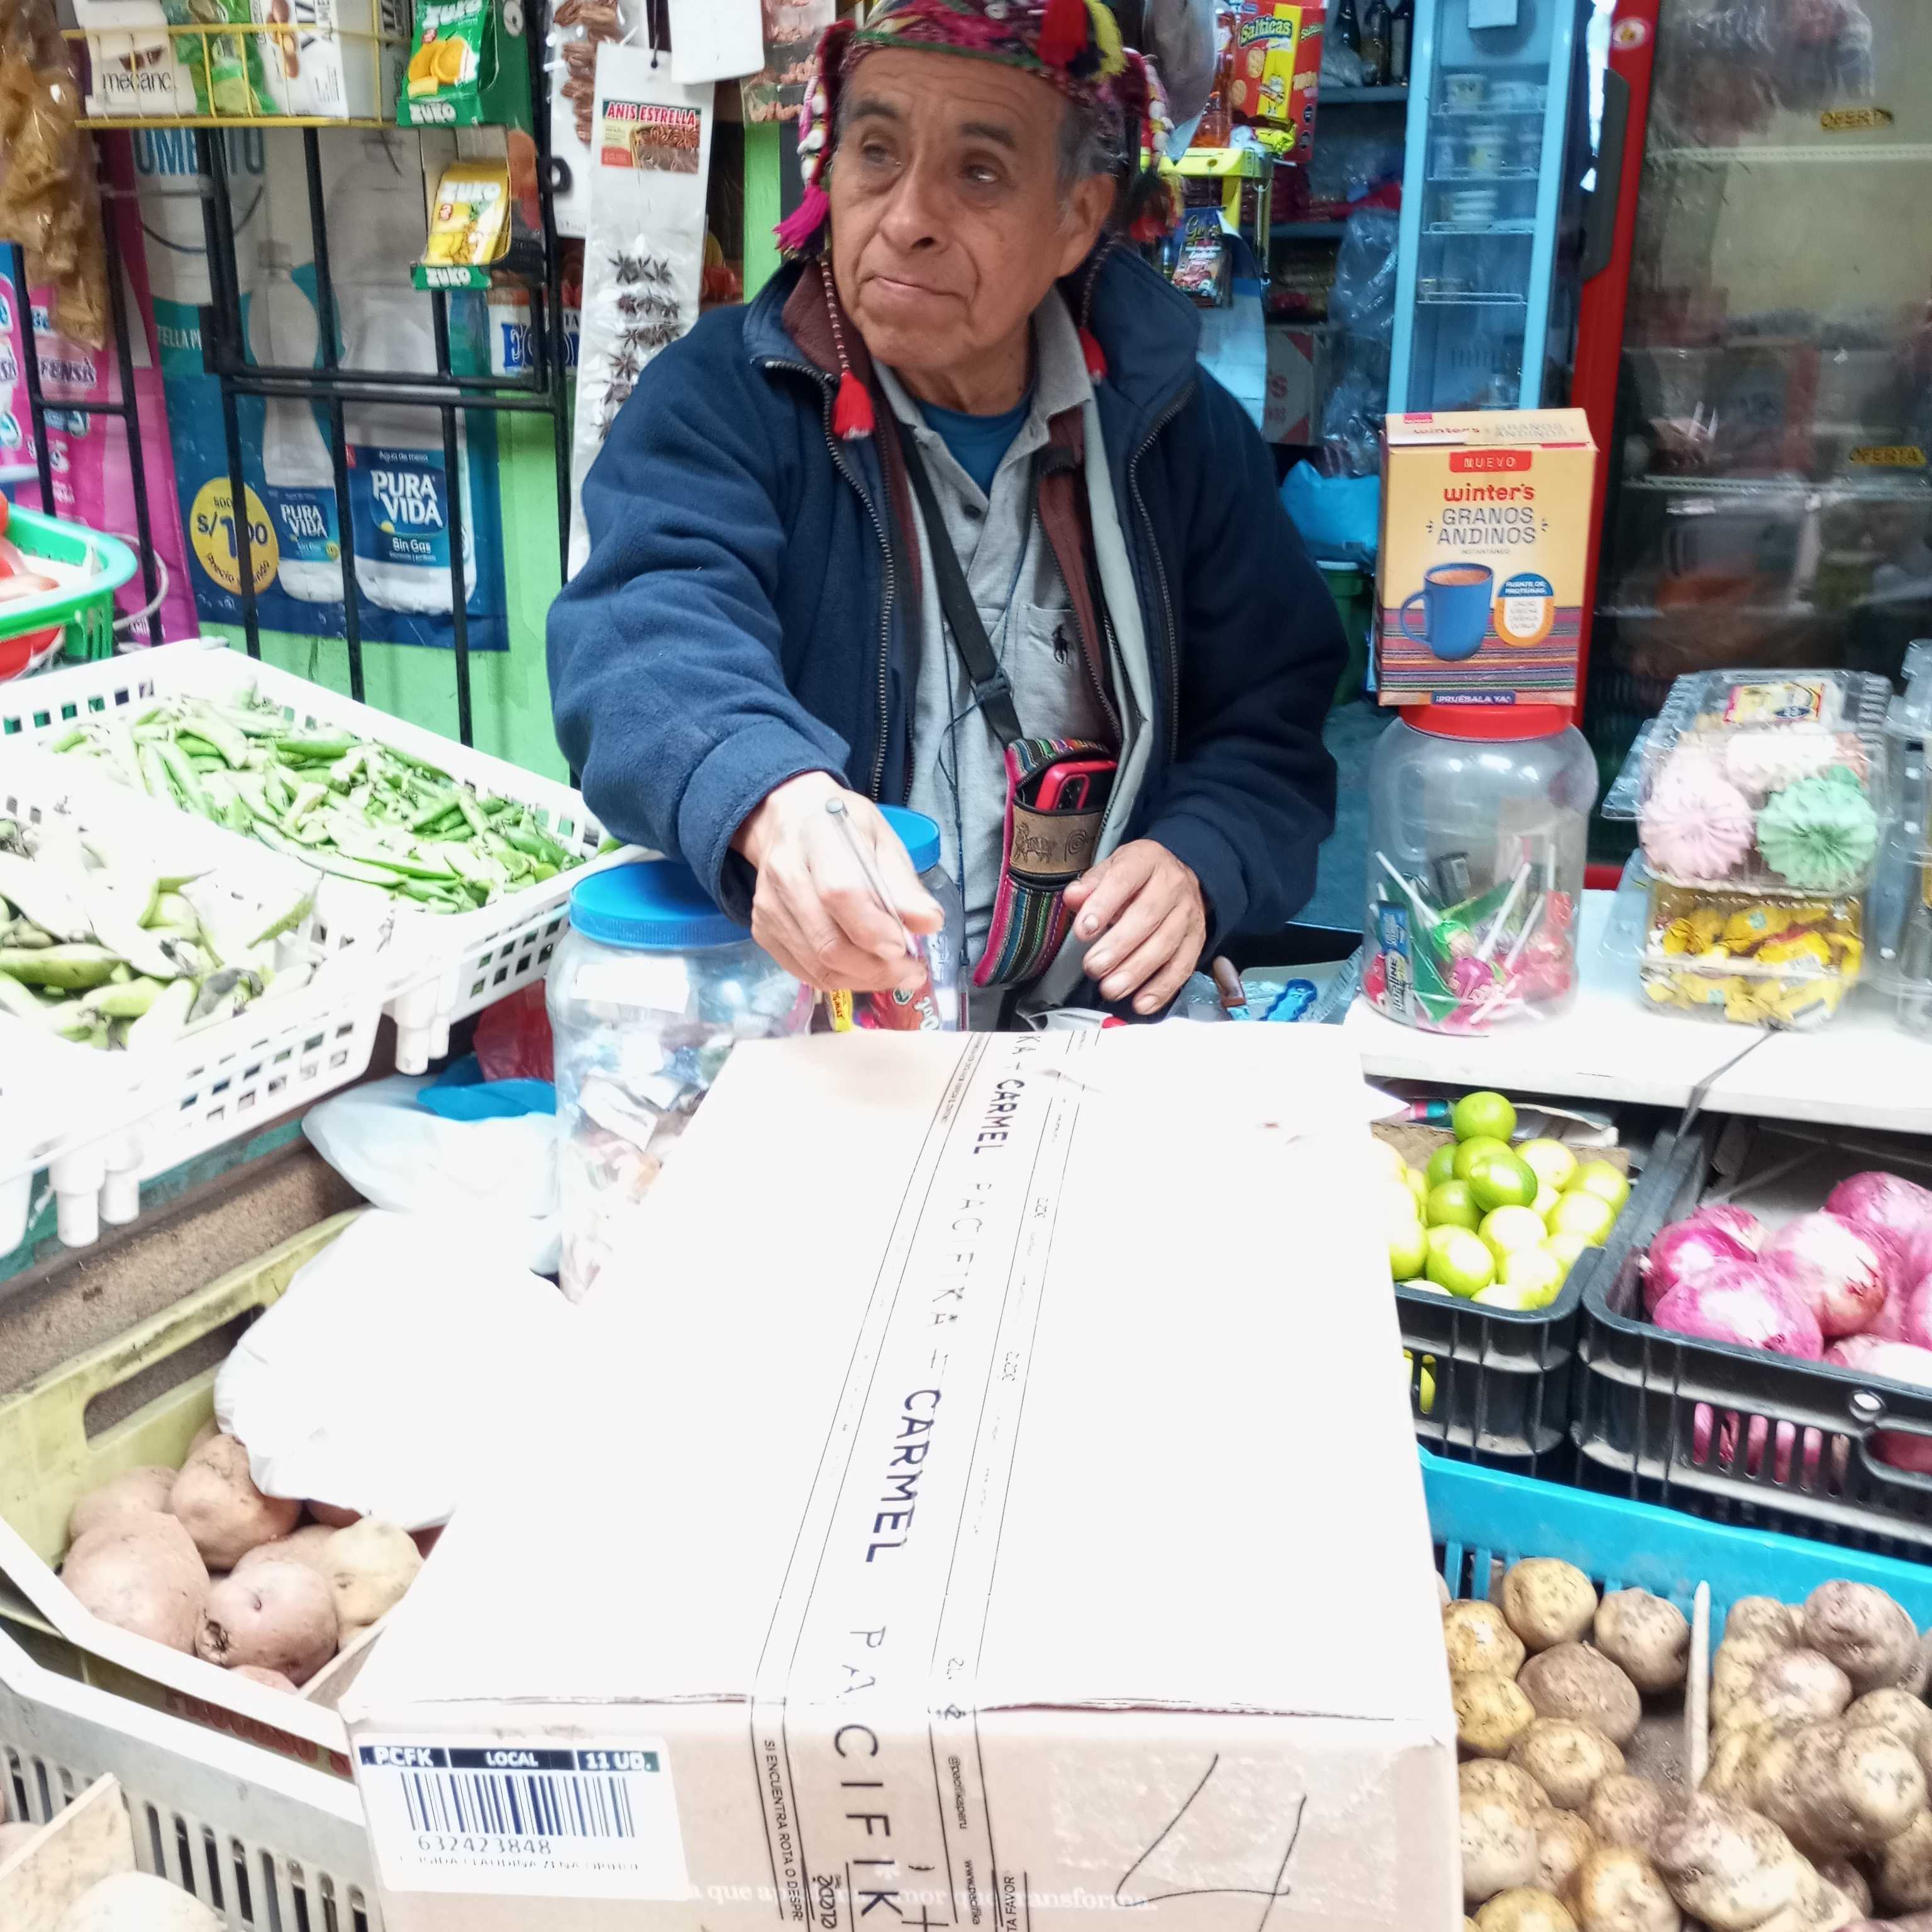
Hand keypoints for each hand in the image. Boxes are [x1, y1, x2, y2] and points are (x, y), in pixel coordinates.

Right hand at [734, 772, 942, 994]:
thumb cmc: (844, 829)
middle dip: (876, 968)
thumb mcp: (882, 840)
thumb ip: (904, 883)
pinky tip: (866, 969)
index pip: (839, 893)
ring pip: (817, 965)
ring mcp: (768, 907)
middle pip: (827, 941)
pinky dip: (842, 979)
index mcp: (817, 839)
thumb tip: (929, 923)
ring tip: (896, 972)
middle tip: (911, 971)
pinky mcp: (762, 931)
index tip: (904, 946)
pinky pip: (805, 972)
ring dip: (864, 979)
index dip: (873, 928)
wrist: (790, 821)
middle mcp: (784, 875)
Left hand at [1063, 840, 1205, 1015]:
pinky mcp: (1197, 940)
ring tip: (1110, 988)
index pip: (1125, 879)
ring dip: (1136, 971)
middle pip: (1147, 916)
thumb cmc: (1139, 876)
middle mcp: (1173, 885)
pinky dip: (1162, 988)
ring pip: (1165, 945)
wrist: (1181, 875)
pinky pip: (1182, 966)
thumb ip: (1090, 884)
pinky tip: (1142, 1002)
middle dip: (1118, 946)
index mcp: (1147, 861)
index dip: (1103, 905)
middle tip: (1093, 967)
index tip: (1083, 930)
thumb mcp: (1112, 868)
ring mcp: (1188, 914)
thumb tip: (1073, 897)